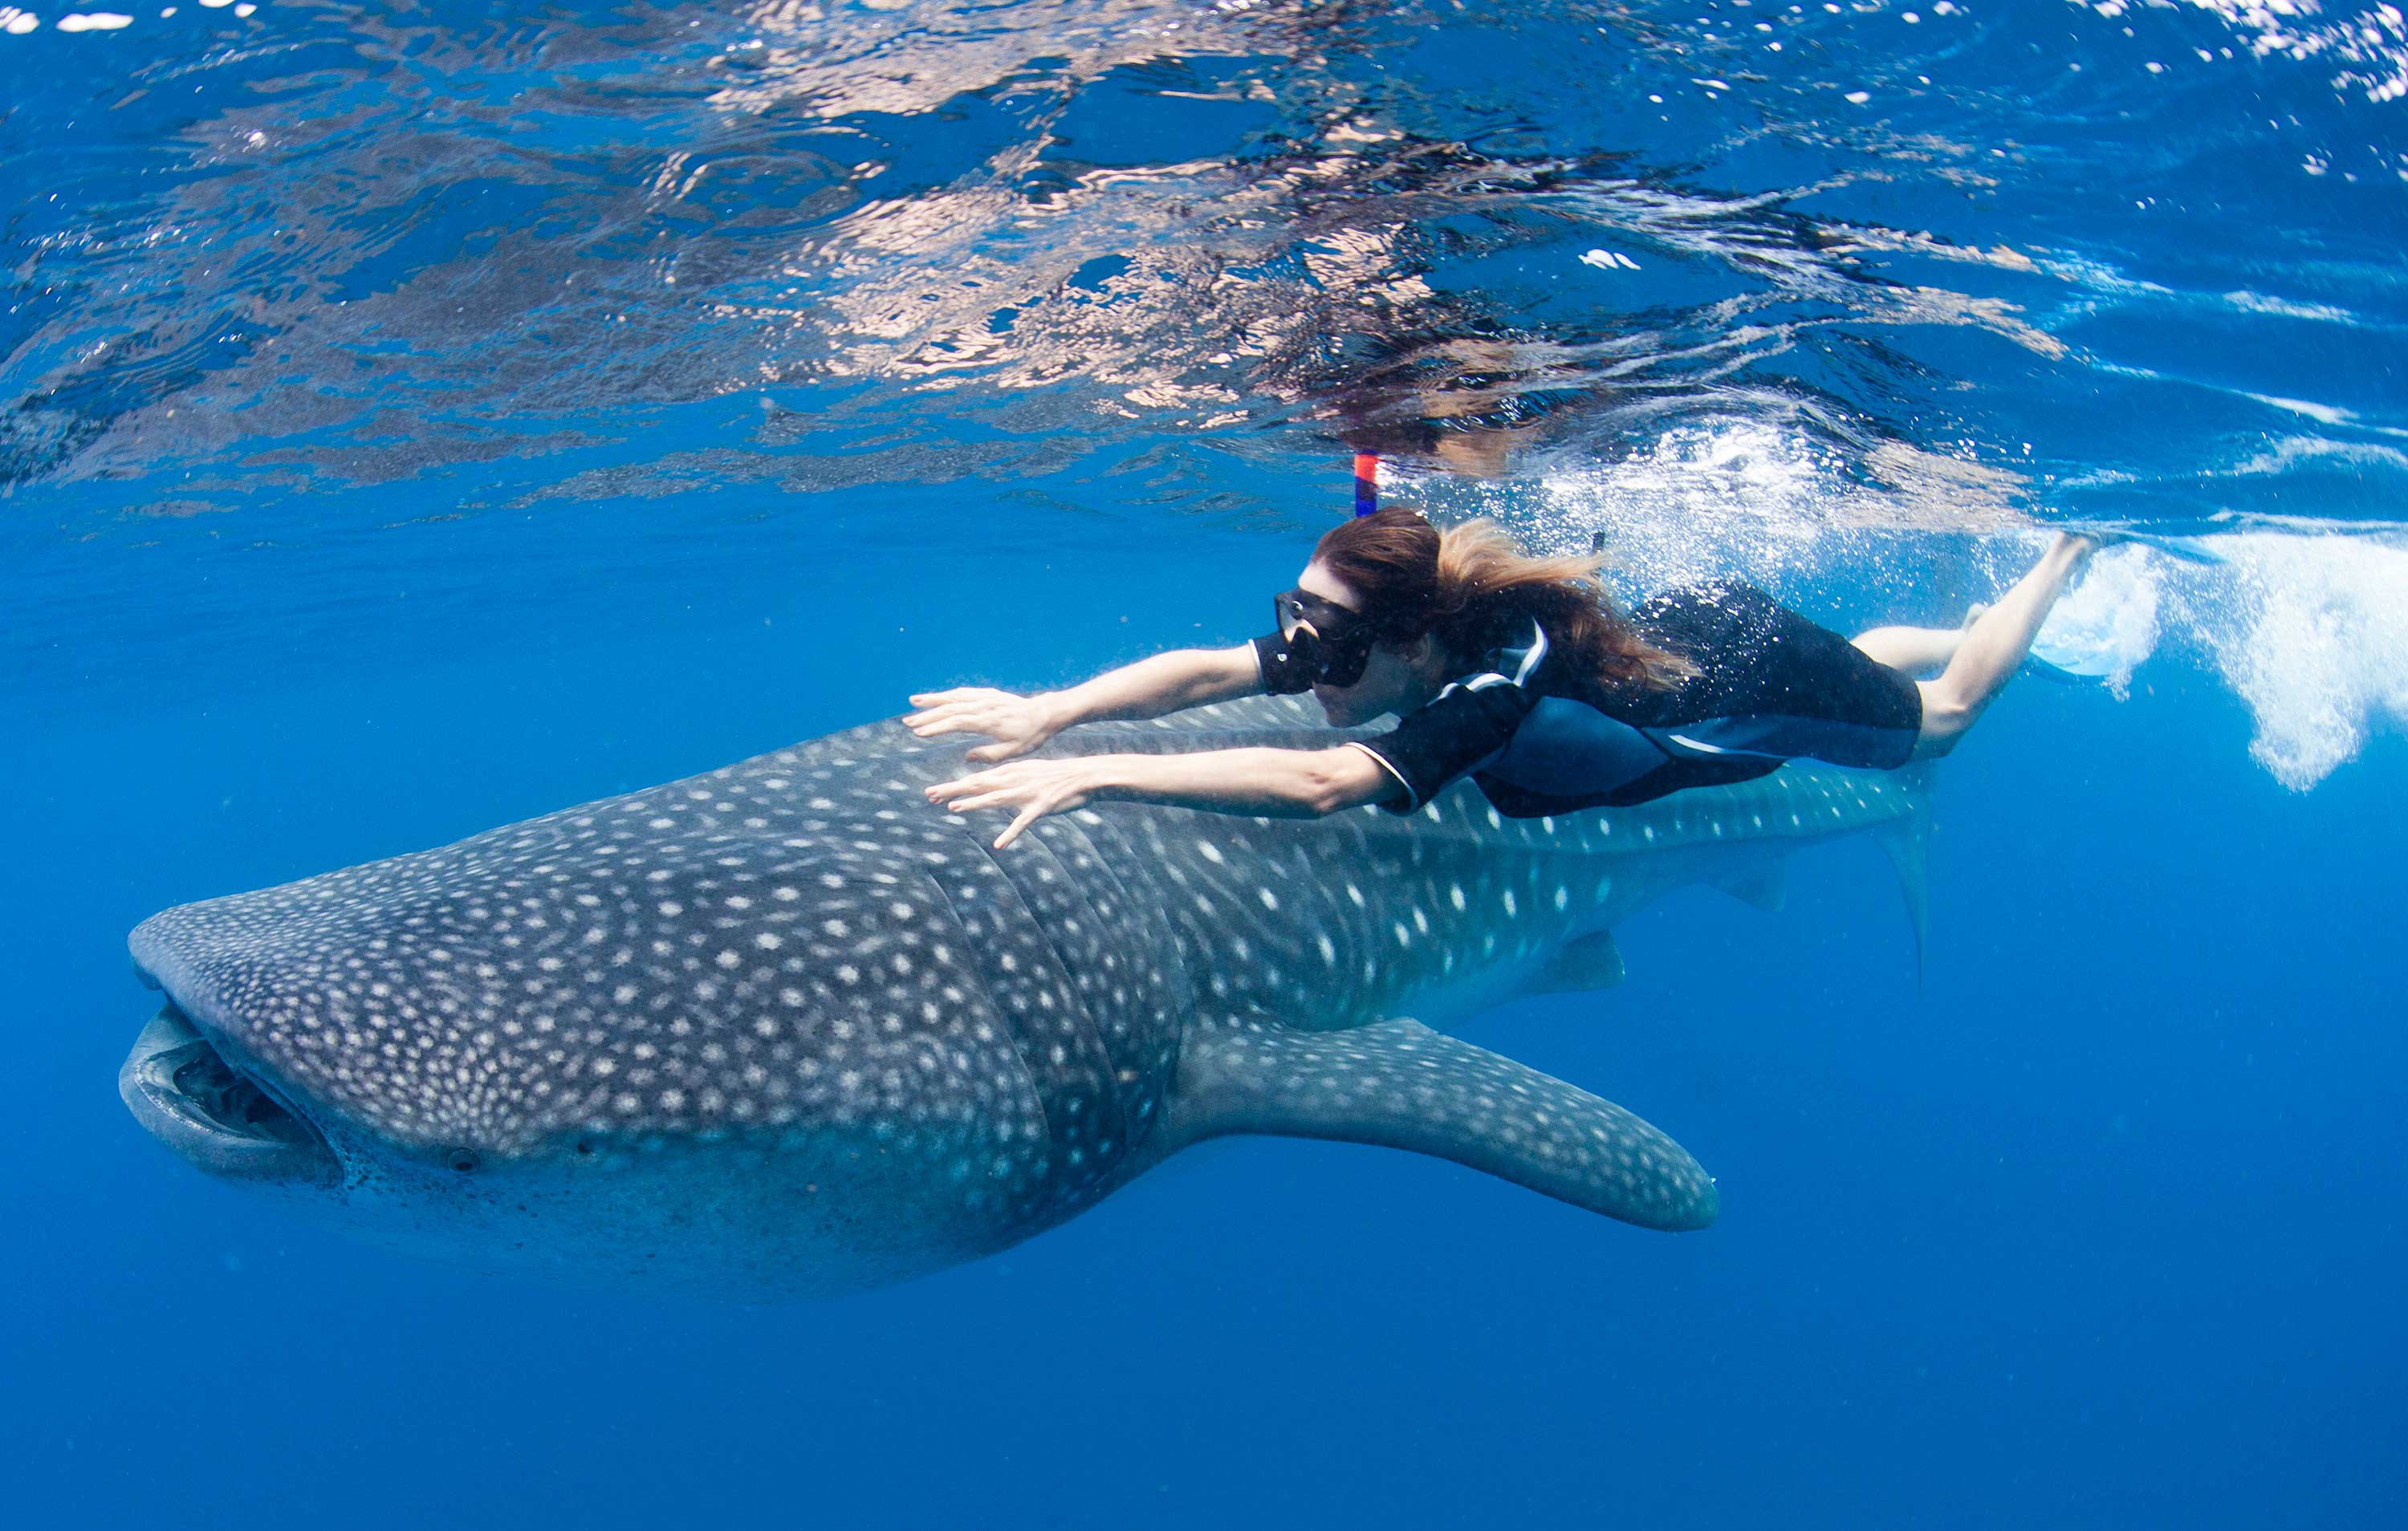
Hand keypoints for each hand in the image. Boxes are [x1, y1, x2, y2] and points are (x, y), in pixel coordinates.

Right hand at [904, 687, 1065, 762]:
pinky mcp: (988, 694)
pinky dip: (948, 694)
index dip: (936, 727)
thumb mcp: (1013, 751)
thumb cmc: (1030, 736)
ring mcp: (986, 698)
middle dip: (927, 715)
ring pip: (954, 696)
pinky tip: (937, 698)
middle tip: (907, 721)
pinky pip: (964, 692)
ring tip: (913, 702)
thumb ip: (989, 754)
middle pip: (950, 708)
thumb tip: (967, 757)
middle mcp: (985, 706)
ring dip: (933, 700)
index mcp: (989, 721)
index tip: (919, 732)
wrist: (1045, 713)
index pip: (956, 722)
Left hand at [925, 758, 1097, 849]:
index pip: (976, 779)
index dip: (953, 787)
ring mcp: (1026, 793)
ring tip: (954, 808)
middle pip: (978, 785)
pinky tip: (999, 845)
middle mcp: (1014, 780)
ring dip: (974, 803)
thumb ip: (1007, 777)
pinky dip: (1011, 833)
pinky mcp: (1040, 807)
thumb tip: (989, 781)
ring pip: (995, 799)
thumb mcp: (1027, 770)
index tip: (932, 793)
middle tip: (930, 794)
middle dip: (953, 790)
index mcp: (1010, 773)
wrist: (1083, 775)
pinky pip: (1023, 822)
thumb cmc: (1055, 776)